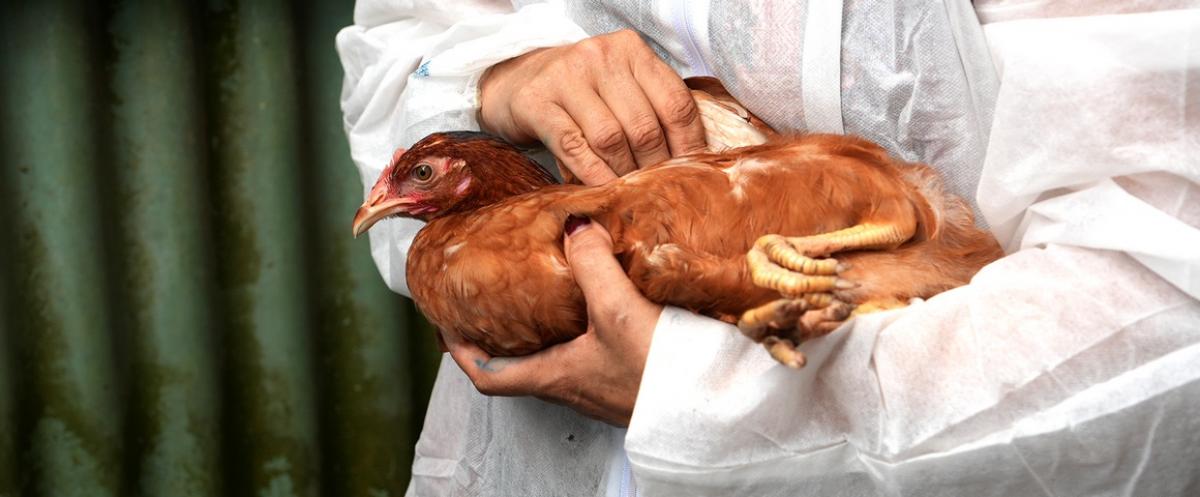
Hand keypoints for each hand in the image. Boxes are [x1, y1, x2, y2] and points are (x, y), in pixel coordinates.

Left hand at [442, 217, 661, 425]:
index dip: (461, 352)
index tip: (447, 326)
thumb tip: (574, 224)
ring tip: (548, 292)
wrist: (719, 405)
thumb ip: (592, 263)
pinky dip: (589, 328)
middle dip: (505, 335)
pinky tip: (610, 302)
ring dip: (548, 330)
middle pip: (522, 366)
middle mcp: (575, 387)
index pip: (488, 376)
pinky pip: (597, 354)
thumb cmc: (659, 371)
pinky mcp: (635, 380)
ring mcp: (605, 387)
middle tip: (497, 301)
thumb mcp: (616, 308)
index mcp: (555, 377)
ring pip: (561, 359)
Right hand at [478, 29, 706, 183]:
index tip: (690, 173)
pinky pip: (574, 146)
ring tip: (628, 192)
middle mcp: (601, 55)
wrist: (513, 81)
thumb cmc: (578, 93)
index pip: (675, 102)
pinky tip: (602, 191)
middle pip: (644, 125)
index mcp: (631, 50)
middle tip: (656, 192)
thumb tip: (691, 160)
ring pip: (611, 138)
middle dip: (653, 167)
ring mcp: (567, 76)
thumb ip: (650, 108)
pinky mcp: (537, 101)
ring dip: (623, 174)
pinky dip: (592, 174)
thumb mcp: (618, 87)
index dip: (688, 145)